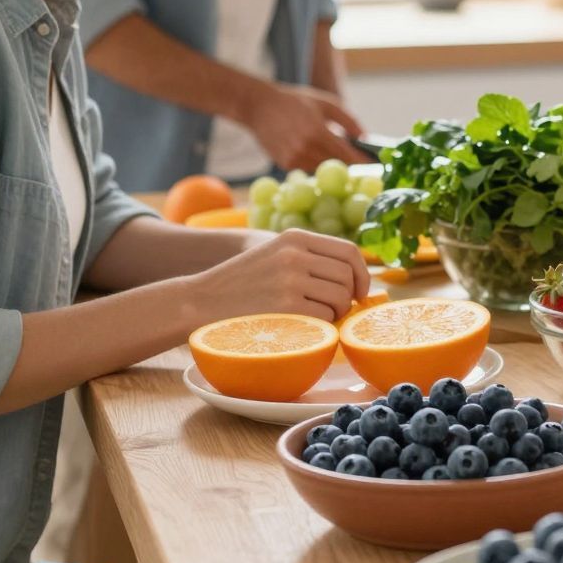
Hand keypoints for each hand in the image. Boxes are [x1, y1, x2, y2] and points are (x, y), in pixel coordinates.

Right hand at [176, 228, 370, 326]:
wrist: (199, 300)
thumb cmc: (242, 284)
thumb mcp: (275, 256)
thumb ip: (311, 260)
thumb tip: (361, 280)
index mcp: (295, 237)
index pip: (348, 251)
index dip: (362, 273)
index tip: (360, 291)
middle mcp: (295, 253)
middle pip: (347, 276)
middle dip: (348, 297)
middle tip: (334, 310)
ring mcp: (290, 279)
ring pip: (340, 298)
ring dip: (335, 313)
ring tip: (315, 317)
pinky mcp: (286, 305)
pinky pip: (324, 317)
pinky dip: (321, 325)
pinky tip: (304, 326)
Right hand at [247, 83, 370, 169]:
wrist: (259, 106)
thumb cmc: (296, 101)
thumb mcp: (327, 104)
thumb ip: (349, 121)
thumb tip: (365, 138)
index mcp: (317, 133)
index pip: (346, 155)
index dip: (362, 162)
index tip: (374, 165)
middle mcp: (305, 149)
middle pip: (336, 165)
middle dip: (350, 164)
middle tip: (361, 162)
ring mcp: (293, 158)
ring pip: (322, 169)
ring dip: (332, 164)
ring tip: (339, 155)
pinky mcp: (284, 164)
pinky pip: (308, 168)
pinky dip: (316, 162)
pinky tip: (316, 152)